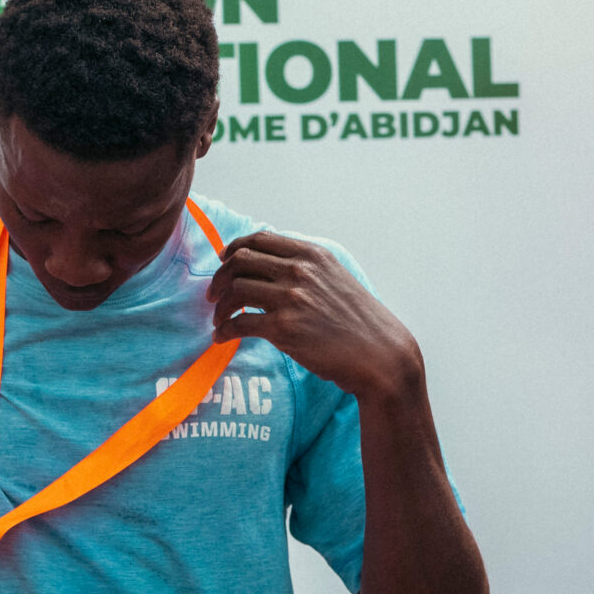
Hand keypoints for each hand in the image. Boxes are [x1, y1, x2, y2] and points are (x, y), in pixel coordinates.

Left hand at [206, 231, 421, 404]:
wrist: (379, 353)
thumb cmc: (359, 321)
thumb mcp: (336, 279)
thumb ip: (307, 268)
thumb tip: (270, 266)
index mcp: (312, 255)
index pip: (260, 239)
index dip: (234, 248)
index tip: (224, 261)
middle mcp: (300, 271)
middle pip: (240, 261)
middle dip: (220, 277)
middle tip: (213, 294)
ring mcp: (291, 298)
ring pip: (235, 290)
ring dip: (220, 306)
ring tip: (219, 320)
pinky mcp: (284, 329)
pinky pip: (240, 324)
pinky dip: (224, 330)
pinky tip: (222, 338)